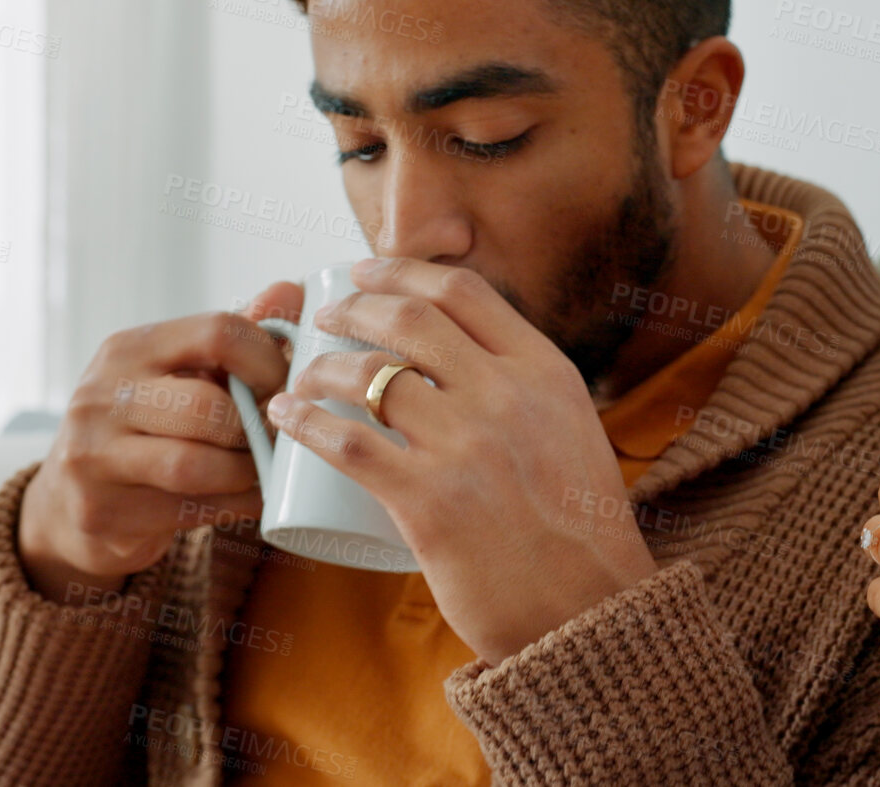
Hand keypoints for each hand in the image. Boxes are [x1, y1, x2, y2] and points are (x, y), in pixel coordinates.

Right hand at [18, 281, 301, 603]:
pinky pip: (190, 509)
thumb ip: (236, 337)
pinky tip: (246, 499)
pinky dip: (235, 505)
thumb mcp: (183, 373)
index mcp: (129, 348)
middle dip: (257, 427)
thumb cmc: (148, 426)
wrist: (73, 500)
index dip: (269, 360)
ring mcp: (92, 454)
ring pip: (196, 464)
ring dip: (247, 472)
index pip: (216, 332)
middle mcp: (100, 395)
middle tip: (280, 437)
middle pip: (207, 406)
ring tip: (262, 470)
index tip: (289, 385)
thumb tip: (290, 290)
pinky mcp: (100, 510)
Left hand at [265, 257, 655, 663]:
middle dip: (354, 307)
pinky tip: (287, 417)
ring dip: (322, 367)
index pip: (464, 293)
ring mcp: (466, 446)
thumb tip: (465, 361)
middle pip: (409, 320)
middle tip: (327, 318)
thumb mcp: (572, 432)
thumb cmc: (580, 528)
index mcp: (546, 372)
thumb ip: (527, 393)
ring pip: (369, 376)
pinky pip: (348, 444)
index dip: (403, 271)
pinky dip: (306, 422)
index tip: (366, 272)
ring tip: (304, 377)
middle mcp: (507, 396)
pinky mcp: (428, 501)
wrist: (592, 607)